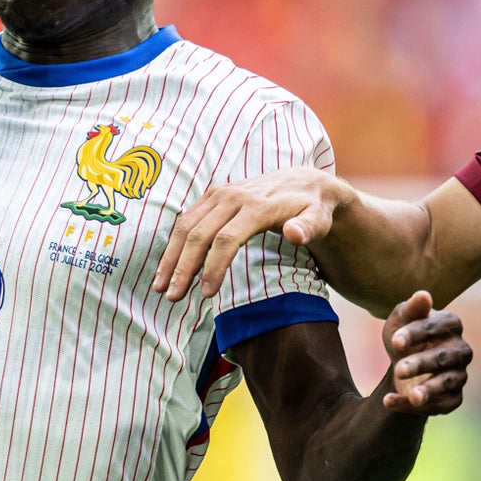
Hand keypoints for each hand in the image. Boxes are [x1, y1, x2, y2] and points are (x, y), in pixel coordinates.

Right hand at [152, 166, 347, 301]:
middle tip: (172, 297)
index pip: (226, 239)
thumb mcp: (320, 219)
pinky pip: (186, 219)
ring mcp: (220, 194)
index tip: (206, 295)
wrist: (304, 182)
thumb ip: (308, 228)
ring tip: (160, 287)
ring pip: (186, 225)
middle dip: (183, 267)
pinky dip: (174, 244)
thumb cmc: (313, 208)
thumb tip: (294, 234)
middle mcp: (233, 196)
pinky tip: (168, 267)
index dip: (213, 267)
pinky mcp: (212, 195)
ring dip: (171, 257)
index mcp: (256, 205)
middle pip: (199, 234)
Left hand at [380, 291, 470, 414]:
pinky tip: (390, 402)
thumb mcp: (401, 320)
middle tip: (398, 369)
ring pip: (446, 383)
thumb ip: (411, 309)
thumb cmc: (404, 336)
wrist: (403, 366)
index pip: (437, 327)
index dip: (416, 334)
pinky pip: (439, 405)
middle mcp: (461, 350)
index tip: (395, 341)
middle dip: (420, 364)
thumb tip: (423, 295)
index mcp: (451, 324)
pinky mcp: (453, 398)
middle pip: (443, 358)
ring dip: (428, 390)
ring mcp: (460, 375)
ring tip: (412, 396)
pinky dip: (413, 406)